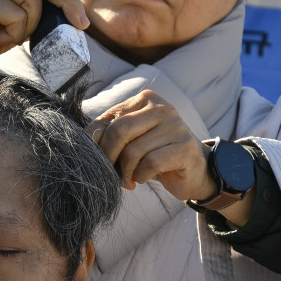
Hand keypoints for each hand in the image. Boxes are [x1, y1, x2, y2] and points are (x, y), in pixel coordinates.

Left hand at [87, 91, 216, 200]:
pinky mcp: (185, 147)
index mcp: (145, 100)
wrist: (193, 170)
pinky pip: (151, 163)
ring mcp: (176, 126)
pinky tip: (143, 179)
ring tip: (129, 180)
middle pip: (119, 131)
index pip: (109, 119)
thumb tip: (88, 139)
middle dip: (109, 157)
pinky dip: (141, 175)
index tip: (95, 160)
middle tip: (109, 173)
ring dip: (126, 172)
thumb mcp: (130, 139)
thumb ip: (109, 133)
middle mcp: (162, 108)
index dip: (96, 143)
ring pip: (134, 150)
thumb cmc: (155, 153)